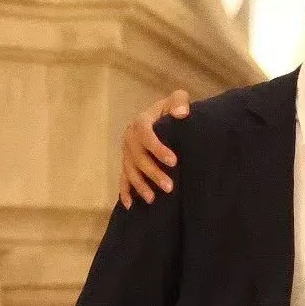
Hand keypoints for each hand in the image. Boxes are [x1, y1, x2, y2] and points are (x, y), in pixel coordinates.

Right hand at [119, 90, 189, 207]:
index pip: (146, 135)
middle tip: (170, 187)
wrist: (162, 116)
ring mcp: (127, 152)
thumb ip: (179, 101)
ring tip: (153, 199)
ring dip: (140, 185)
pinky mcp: (127, 162)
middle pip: (138, 158)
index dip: (158, 148)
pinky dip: (125, 192)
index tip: (174, 161)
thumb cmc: (172, 109)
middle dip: (153, 173)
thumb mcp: (177, 99)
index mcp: (141, 122)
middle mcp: (130, 138)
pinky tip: (130, 205)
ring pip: (130, 171)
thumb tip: (181, 113)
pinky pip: (123, 178)